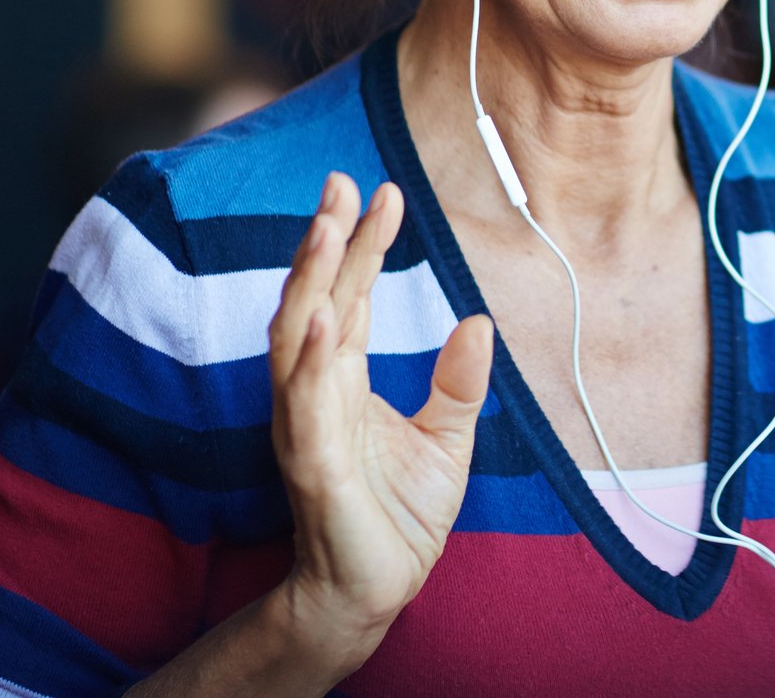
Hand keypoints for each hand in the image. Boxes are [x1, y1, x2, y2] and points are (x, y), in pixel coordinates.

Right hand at [266, 171, 494, 666]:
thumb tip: (479, 320)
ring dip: (311, 281)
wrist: (377, 590)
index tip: (382, 191)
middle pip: (315, 300)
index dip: (362, 244)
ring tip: (327, 228)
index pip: (350, 296)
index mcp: (343, 380)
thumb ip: (458, 382)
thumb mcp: (448, 438)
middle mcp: (316, 393)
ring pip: (295, 339)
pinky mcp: (313, 466)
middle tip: (342, 183)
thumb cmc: (400, 516)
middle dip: (325, 242)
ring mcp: (308, 426)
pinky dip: (310, 359)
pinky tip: (323, 316)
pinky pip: (305, 404)